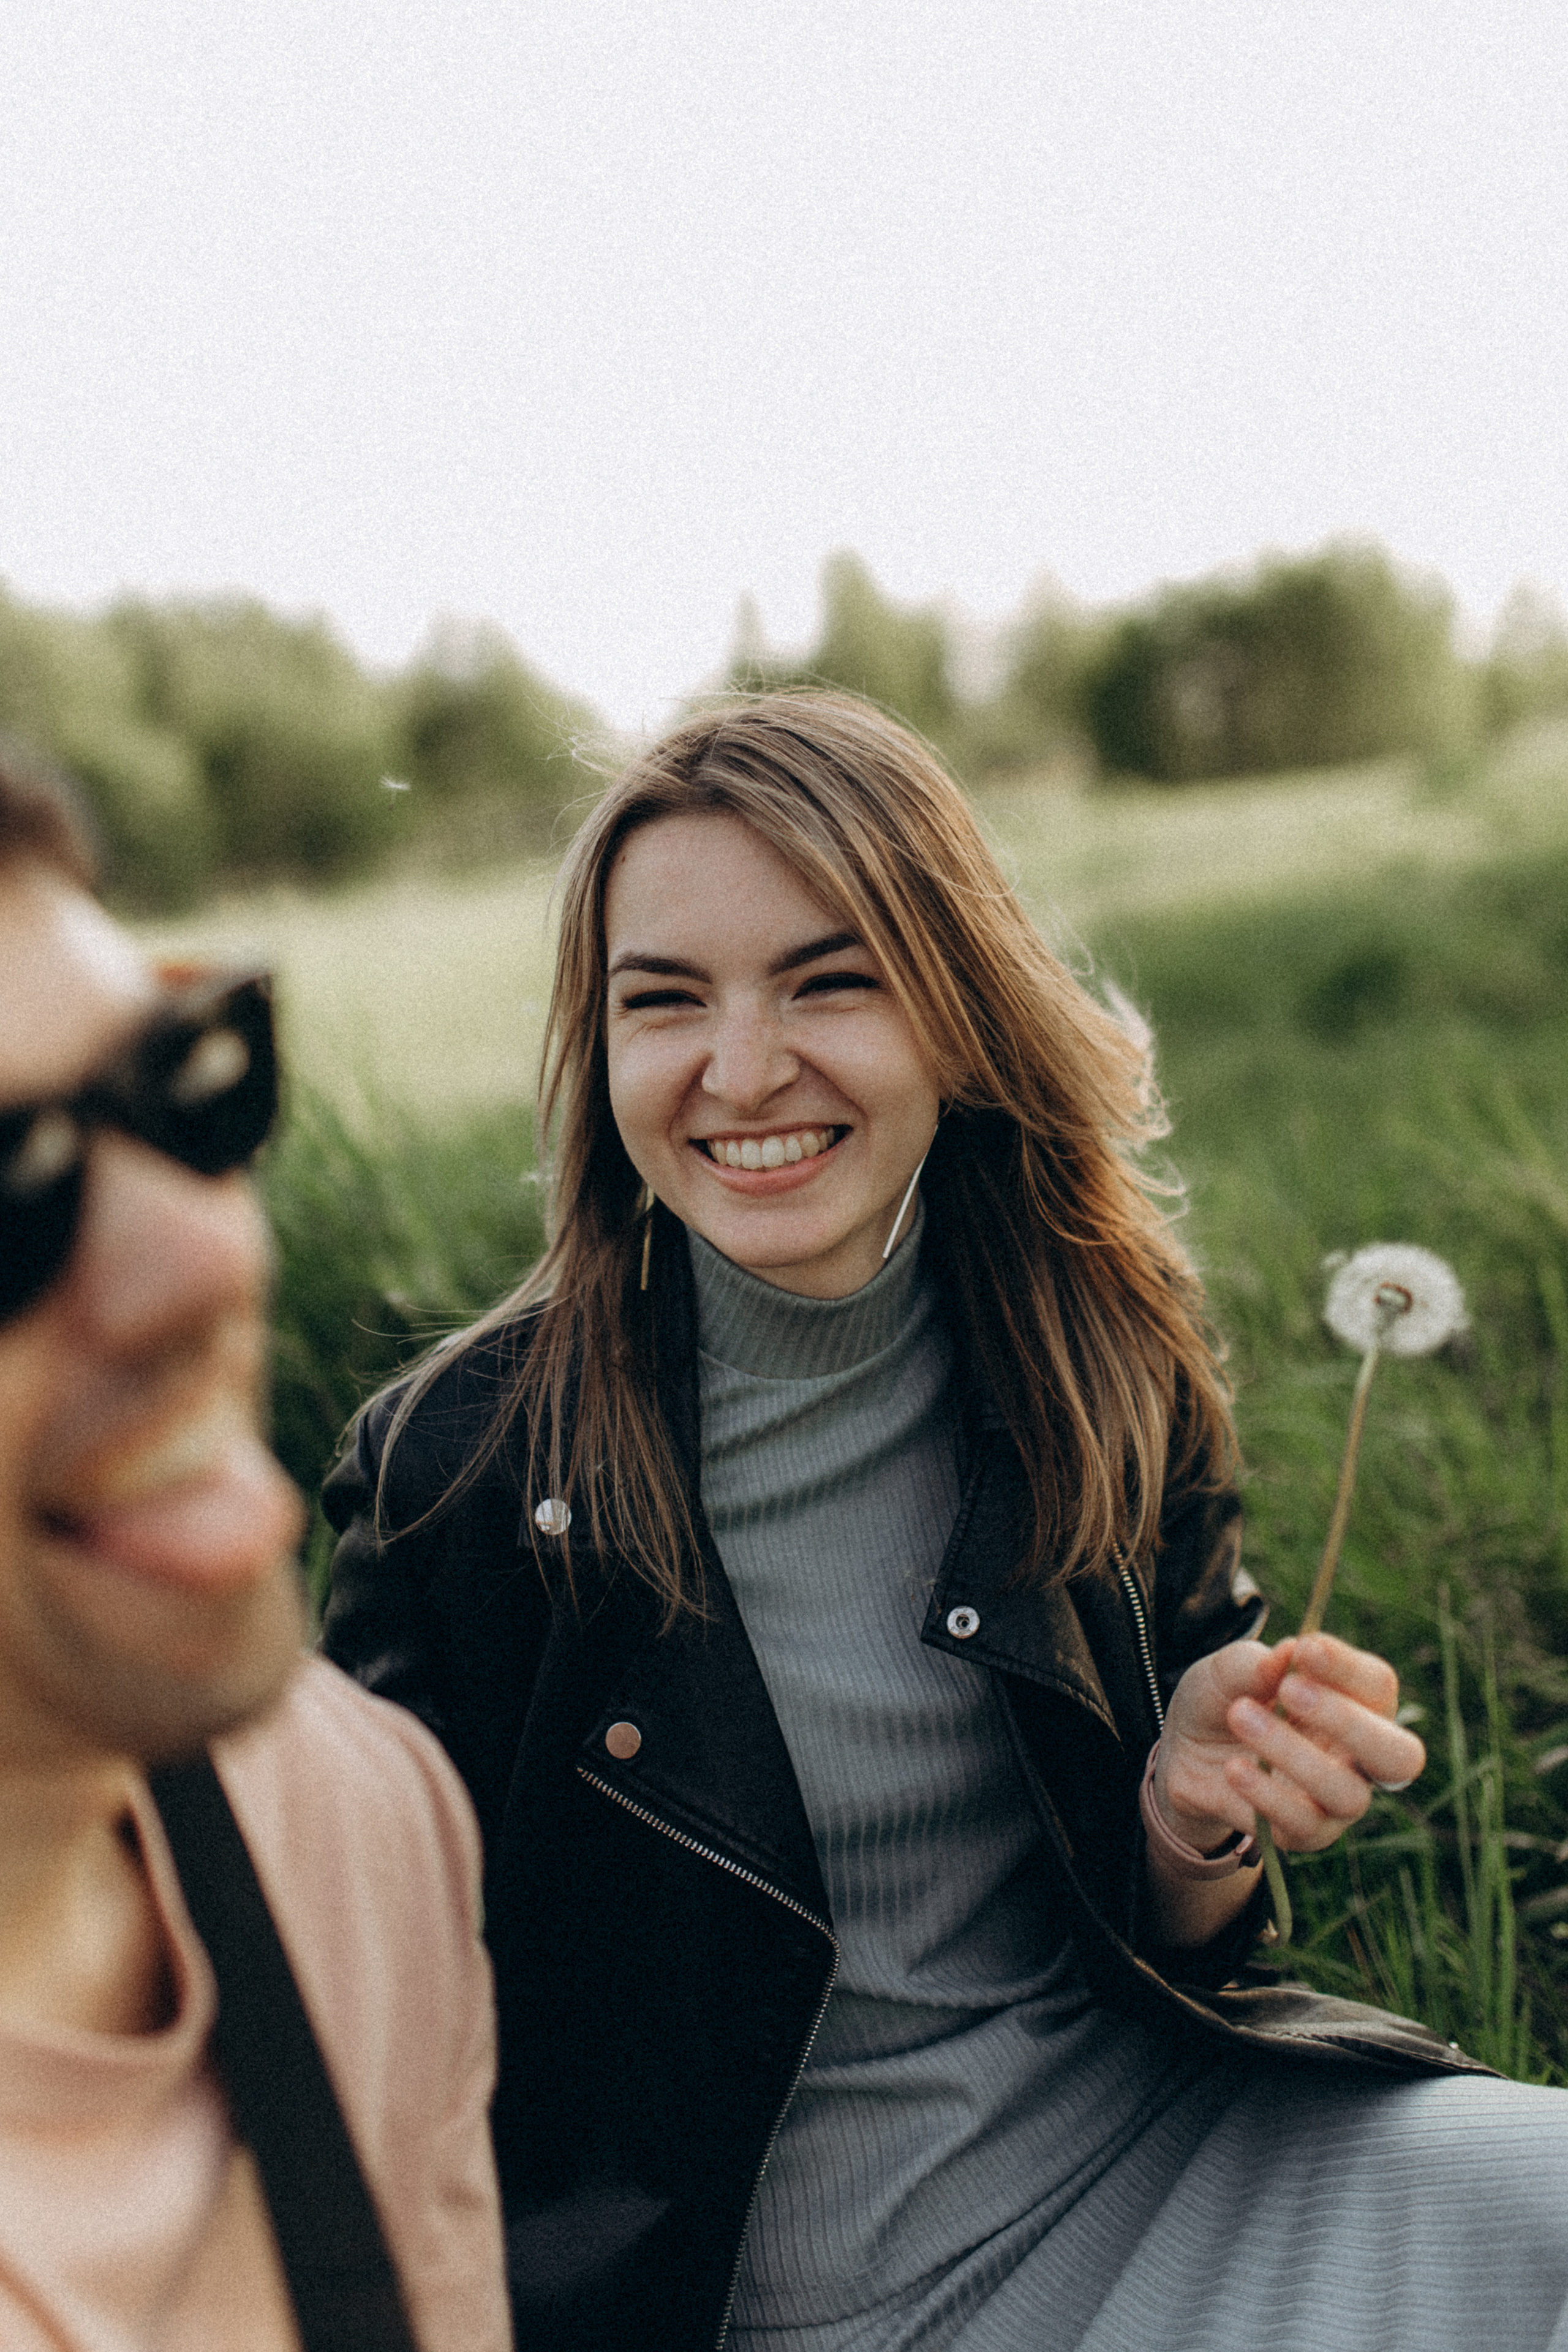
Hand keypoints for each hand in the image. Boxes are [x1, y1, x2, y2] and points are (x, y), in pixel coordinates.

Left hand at [1155, 1633, 1425, 1857]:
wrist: (1184, 1753)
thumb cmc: (1226, 1699)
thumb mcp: (1226, 1671)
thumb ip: (1255, 1663)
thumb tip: (1288, 1654)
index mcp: (1358, 1704)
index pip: (1378, 1686)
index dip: (1347, 1667)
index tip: (1304, 1649)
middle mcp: (1361, 1757)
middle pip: (1400, 1757)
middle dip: (1349, 1722)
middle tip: (1290, 1689)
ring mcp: (1338, 1801)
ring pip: (1347, 1793)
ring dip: (1292, 1753)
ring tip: (1240, 1715)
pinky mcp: (1305, 1834)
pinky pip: (1302, 1823)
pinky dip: (1266, 1794)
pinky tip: (1233, 1767)